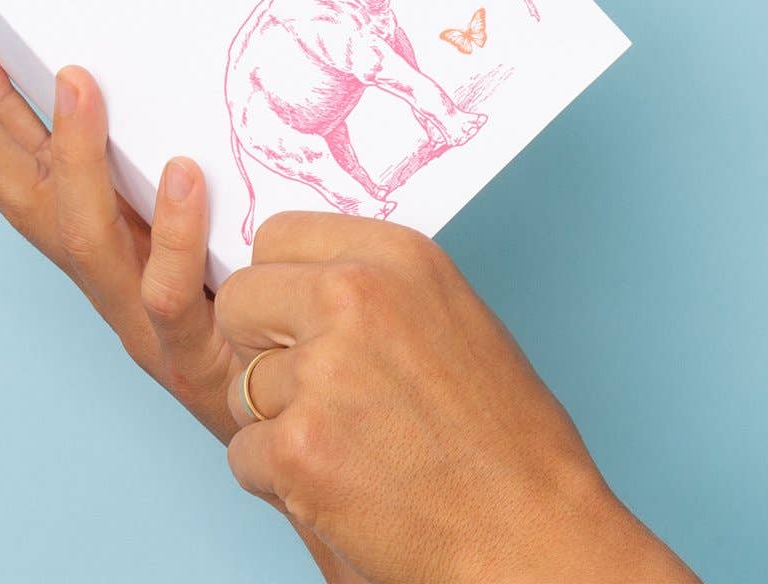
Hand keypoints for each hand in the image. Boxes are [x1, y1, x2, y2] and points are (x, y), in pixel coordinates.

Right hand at [0, 42, 364, 581]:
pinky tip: (187, 174)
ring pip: (89, 240)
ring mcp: (148, 321)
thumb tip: (198, 76)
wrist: (302, 424)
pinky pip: (177, 294)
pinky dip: (177, 235)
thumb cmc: (262, 317)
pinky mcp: (201, 355)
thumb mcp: (217, 233)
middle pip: (27, 203)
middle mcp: (113, 283)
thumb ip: (196, 172)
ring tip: (74, 83)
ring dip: (72, 160)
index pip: (29, 175)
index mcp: (111, 250)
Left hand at [206, 213, 696, 583]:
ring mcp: (322, 371)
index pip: (278, 235)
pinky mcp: (298, 448)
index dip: (280, 284)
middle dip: (260, 346)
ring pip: (240, 384)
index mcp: (397, 255)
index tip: (297, 318)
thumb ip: (374, 288)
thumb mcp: (450, 314)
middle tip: (311, 389)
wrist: (527, 531)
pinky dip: (277, 480)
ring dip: (274, 420)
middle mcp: (354, 297)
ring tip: (346, 446)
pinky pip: (243, 454)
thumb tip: (304, 284)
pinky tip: (339, 485)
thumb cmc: (503, 437)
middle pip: (240, 300)